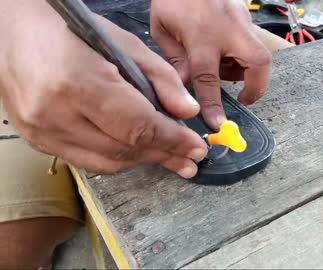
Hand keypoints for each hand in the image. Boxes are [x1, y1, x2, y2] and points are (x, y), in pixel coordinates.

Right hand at [0, 1, 207, 177]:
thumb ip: (161, 79)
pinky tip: (136, 152)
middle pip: (125, 150)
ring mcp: (42, 132)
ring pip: (107, 162)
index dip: (173, 141)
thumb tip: (188, 112)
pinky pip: (86, 161)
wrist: (13, 31)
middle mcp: (57, 115)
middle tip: (190, 160)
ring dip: (143, 160)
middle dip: (164, 155)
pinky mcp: (35, 140)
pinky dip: (116, 158)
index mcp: (81, 84)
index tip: (197, 149)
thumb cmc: (72, 30)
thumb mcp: (124, 44)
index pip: (139, 127)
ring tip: (169, 158)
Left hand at [150, 0, 271, 128]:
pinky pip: (250, 43)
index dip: (213, 105)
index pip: (208, 78)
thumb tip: (186, 86)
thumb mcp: (163, 28)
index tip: (218, 124)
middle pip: (258, 63)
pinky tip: (223, 51)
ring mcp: (241, 21)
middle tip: (246, 98)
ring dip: (243, 69)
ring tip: (220, 67)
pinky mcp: (246, 17)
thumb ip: (176, 59)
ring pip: (257, 54)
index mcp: (202, 36)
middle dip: (258, 86)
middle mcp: (229, 30)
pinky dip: (240, 54)